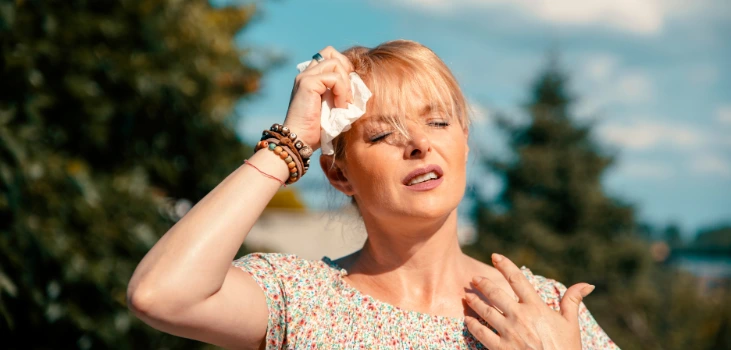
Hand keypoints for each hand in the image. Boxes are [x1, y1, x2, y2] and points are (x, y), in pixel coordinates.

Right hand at [283, 46, 353, 149]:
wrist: (300, 140)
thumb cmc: (317, 130)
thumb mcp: (333, 108)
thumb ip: (340, 94)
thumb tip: (358, 87)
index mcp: (311, 78)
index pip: (329, 57)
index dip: (344, 69)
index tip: (348, 90)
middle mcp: (306, 74)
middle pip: (330, 52)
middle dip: (346, 68)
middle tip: (348, 91)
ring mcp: (305, 77)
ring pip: (334, 62)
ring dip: (345, 83)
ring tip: (344, 102)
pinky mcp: (307, 83)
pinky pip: (334, 77)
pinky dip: (341, 91)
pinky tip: (339, 106)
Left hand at [464, 253, 594, 349]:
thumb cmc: (566, 349)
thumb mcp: (571, 324)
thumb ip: (572, 301)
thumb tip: (587, 284)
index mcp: (536, 308)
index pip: (517, 280)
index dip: (505, 265)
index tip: (495, 256)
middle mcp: (520, 317)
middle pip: (495, 293)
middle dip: (482, 284)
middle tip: (474, 279)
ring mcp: (509, 333)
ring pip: (485, 311)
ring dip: (474, 302)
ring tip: (467, 296)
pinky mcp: (501, 349)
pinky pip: (481, 334)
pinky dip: (473, 325)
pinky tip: (468, 320)